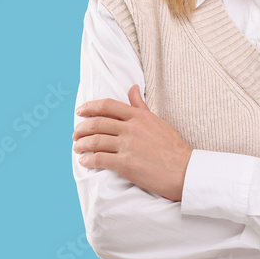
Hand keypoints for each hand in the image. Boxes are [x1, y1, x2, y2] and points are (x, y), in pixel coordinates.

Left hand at [73, 84, 192, 201]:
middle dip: (81, 129)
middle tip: (75, 134)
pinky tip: (84, 161)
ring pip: (95, 141)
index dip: (89, 107)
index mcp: (138, 116)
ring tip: (77, 148)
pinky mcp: (125, 164)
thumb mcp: (158, 121)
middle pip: (97, 123)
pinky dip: (88, 160)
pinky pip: (99, 159)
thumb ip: (140, 106)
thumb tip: (132, 88)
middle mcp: (131, 128)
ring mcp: (128, 146)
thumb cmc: (173, 147)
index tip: (79, 112)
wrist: (184, 171)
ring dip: (81, 144)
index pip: (107, 105)